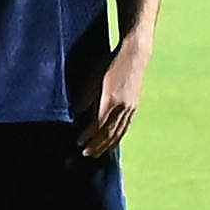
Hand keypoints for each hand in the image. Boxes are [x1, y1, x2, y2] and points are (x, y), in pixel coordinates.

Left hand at [76, 35, 146, 163]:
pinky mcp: (134, 106)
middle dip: (96, 145)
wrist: (135, 55)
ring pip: (118, 132)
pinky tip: (113, 143)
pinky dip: (118, 137)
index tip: (78, 143)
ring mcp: (130, 107)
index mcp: (111, 100)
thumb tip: (75, 114)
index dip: (88, 136)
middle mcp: (123, 107)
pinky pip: (126, 126)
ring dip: (106, 145)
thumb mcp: (93, 77)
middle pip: (108, 132)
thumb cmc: (110, 62)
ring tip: (97, 154)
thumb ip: (85, 96)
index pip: (98, 124)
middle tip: (84, 154)